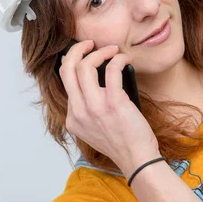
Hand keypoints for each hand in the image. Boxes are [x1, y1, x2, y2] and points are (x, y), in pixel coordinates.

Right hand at [59, 40, 160, 176]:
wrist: (137, 158)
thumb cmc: (122, 143)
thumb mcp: (94, 129)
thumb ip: (88, 110)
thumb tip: (94, 82)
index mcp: (73, 117)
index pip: (65, 80)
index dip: (73, 62)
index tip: (85, 55)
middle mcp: (79, 111)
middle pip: (67, 69)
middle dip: (76, 49)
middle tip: (89, 44)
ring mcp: (95, 107)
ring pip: (85, 66)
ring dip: (100, 52)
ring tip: (112, 50)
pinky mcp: (114, 103)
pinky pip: (112, 70)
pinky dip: (119, 59)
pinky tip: (125, 59)